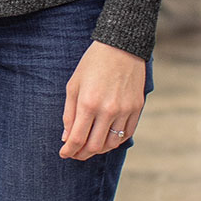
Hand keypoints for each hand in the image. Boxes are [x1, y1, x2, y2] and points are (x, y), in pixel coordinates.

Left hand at [60, 41, 144, 160]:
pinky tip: (106, 138)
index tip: (64, 153)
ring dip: (98, 149)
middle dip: (82, 154)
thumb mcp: (74, 85)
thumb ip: (69, 113)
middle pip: (94, 146)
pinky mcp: (137, 108)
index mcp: (88, 103)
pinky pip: (126, 134)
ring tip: (89, 146)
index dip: (69, 150)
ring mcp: (125, 110)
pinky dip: (115, 140)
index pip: (77, 138)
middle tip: (75, 153)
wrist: (121, 47)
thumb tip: (67, 137)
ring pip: (111, 143)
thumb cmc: (92, 64)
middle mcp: (108, 110)